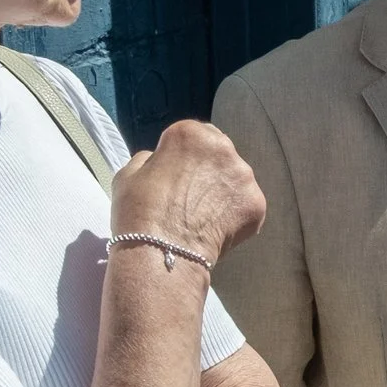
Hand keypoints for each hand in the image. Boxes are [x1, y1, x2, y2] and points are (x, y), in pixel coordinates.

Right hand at [111, 120, 265, 263]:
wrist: (161, 252)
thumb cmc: (139, 210)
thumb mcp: (129, 173)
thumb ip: (149, 159)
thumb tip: (161, 161)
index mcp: (191, 134)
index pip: (195, 136)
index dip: (184, 157)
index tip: (176, 176)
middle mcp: (224, 148)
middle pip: (219, 155)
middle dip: (207, 171)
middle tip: (191, 197)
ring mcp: (244, 176)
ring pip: (235, 180)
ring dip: (223, 192)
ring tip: (203, 216)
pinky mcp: (256, 204)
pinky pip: (244, 206)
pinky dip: (233, 216)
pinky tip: (215, 229)